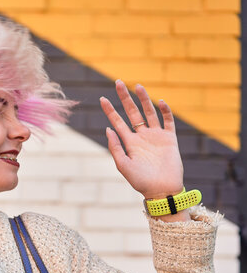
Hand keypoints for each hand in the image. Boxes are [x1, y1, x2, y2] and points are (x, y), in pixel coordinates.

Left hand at [100, 79, 183, 199]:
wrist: (162, 190)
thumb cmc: (140, 181)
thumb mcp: (123, 165)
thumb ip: (116, 147)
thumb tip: (108, 129)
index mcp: (129, 143)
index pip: (117, 122)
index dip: (110, 110)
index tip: (102, 99)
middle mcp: (142, 137)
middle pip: (132, 112)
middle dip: (125, 98)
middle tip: (118, 82)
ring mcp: (156, 136)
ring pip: (149, 113)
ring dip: (144, 99)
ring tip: (137, 86)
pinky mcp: (170, 139)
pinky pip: (168, 122)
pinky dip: (165, 111)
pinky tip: (159, 102)